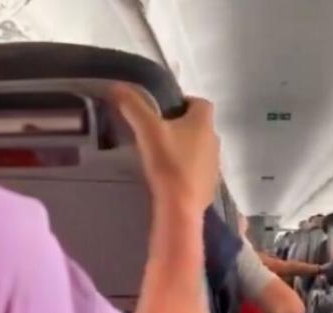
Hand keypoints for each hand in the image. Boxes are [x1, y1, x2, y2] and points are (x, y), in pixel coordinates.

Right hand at [112, 84, 218, 218]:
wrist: (180, 207)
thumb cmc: (168, 163)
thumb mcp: (147, 130)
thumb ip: (133, 106)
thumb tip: (117, 86)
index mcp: (204, 123)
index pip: (201, 103)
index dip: (185, 102)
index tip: (165, 109)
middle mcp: (214, 141)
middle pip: (200, 126)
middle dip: (183, 126)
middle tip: (159, 131)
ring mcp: (215, 165)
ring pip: (201, 149)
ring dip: (186, 148)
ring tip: (163, 154)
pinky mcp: (210, 186)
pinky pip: (199, 170)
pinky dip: (188, 169)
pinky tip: (170, 177)